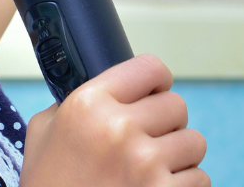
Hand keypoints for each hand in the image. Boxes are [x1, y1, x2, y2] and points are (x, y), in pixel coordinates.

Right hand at [19, 54, 208, 186]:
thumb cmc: (49, 185)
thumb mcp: (43, 133)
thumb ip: (72, 104)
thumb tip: (106, 88)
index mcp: (88, 105)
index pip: (150, 68)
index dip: (155, 82)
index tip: (152, 93)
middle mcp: (119, 129)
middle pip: (177, 105)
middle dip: (165, 123)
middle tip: (146, 141)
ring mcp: (146, 165)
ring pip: (194, 142)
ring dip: (178, 156)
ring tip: (152, 169)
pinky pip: (200, 178)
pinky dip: (184, 185)